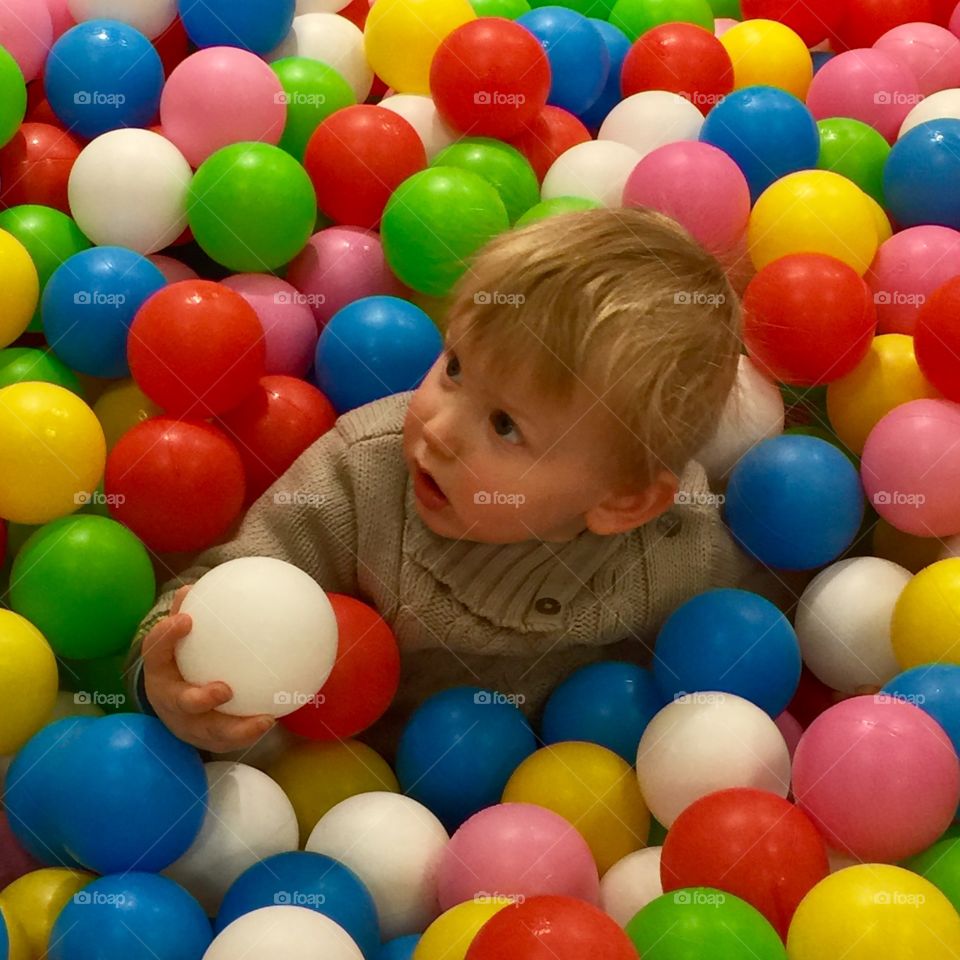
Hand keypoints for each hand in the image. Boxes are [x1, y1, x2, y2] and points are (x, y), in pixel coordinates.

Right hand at [142, 585, 275, 752]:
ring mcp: (187, 724)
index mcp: (159, 670)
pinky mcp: (204, 739)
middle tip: (225, 689)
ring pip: (208, 731)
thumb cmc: (181, 661)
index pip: (156, 650)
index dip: (167, 636)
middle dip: (200, 698)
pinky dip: (248, 732)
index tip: (186, 620)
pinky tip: (271, 718)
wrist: (172, 705)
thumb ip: (189, 612)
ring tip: (264, 720)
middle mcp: (169, 701)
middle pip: (180, 703)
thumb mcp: (179, 640)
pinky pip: (227, 740)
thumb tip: (195, 586)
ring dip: (236, 729)